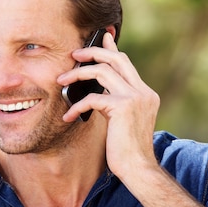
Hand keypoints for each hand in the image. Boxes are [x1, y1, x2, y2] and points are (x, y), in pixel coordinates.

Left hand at [57, 32, 160, 179]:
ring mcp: (135, 98)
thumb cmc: (127, 151)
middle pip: (116, 59)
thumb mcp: (125, 123)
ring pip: (102, 71)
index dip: (112, 49)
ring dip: (78, 74)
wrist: (139, 169)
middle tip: (74, 55)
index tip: (102, 37)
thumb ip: (117, 104)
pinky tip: (69, 116)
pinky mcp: (123, 107)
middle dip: (92, 52)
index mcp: (146, 94)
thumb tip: (100, 93)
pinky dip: (77, 105)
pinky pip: (92, 98)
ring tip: (62, 81)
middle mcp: (143, 92)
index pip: (126, 63)